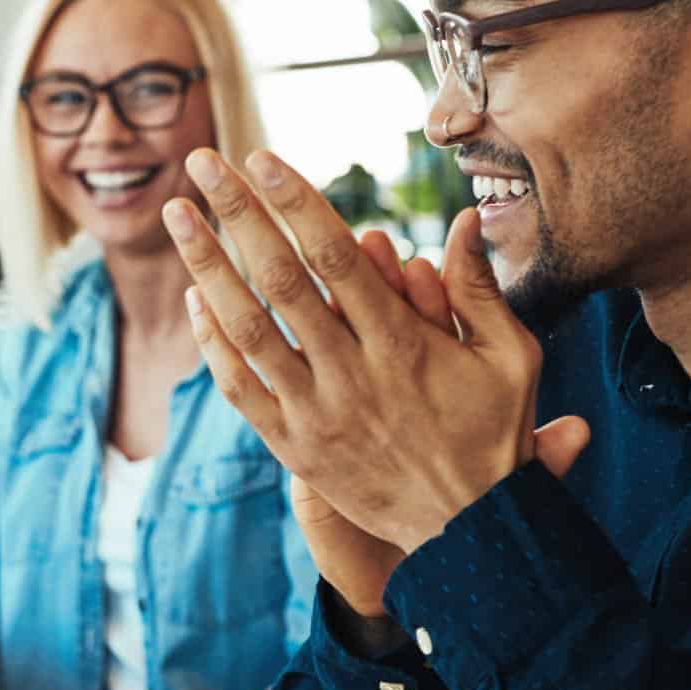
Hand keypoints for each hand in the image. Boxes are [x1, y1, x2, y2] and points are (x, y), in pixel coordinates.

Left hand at [171, 148, 587, 552]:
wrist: (470, 531)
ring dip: (207, 267)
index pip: (335, 256)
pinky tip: (196, 299)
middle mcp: (350, 373)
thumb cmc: (495, 436)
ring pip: (248, 329)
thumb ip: (479, 288)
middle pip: (280, 278)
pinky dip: (213, 343)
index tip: (262, 158)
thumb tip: (463, 218)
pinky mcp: (294, 447)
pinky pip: (240, 389)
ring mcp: (315, 413)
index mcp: (402, 342)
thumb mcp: (512, 358)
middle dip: (238, 214)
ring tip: (178, 216)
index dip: (294, 202)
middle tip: (203, 162)